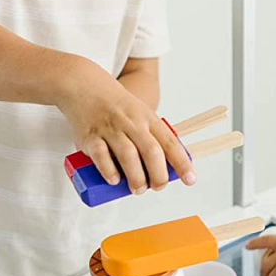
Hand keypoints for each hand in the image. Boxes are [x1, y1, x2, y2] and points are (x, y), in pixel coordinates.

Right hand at [59, 62, 193, 193]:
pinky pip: (101, 155)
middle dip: (158, 175)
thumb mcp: (141, 116)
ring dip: (136, 177)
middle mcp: (132, 123)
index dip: (182, 163)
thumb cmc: (117, 108)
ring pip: (128, 155)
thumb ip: (152, 139)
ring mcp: (111, 129)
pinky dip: (109, 170)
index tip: (190, 179)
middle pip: (151, 151)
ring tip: (138, 189)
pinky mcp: (90, 137)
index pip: (170, 143)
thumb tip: (165, 171)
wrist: (84, 86)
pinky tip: (114, 180)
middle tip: (158, 187)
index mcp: (148, 119)